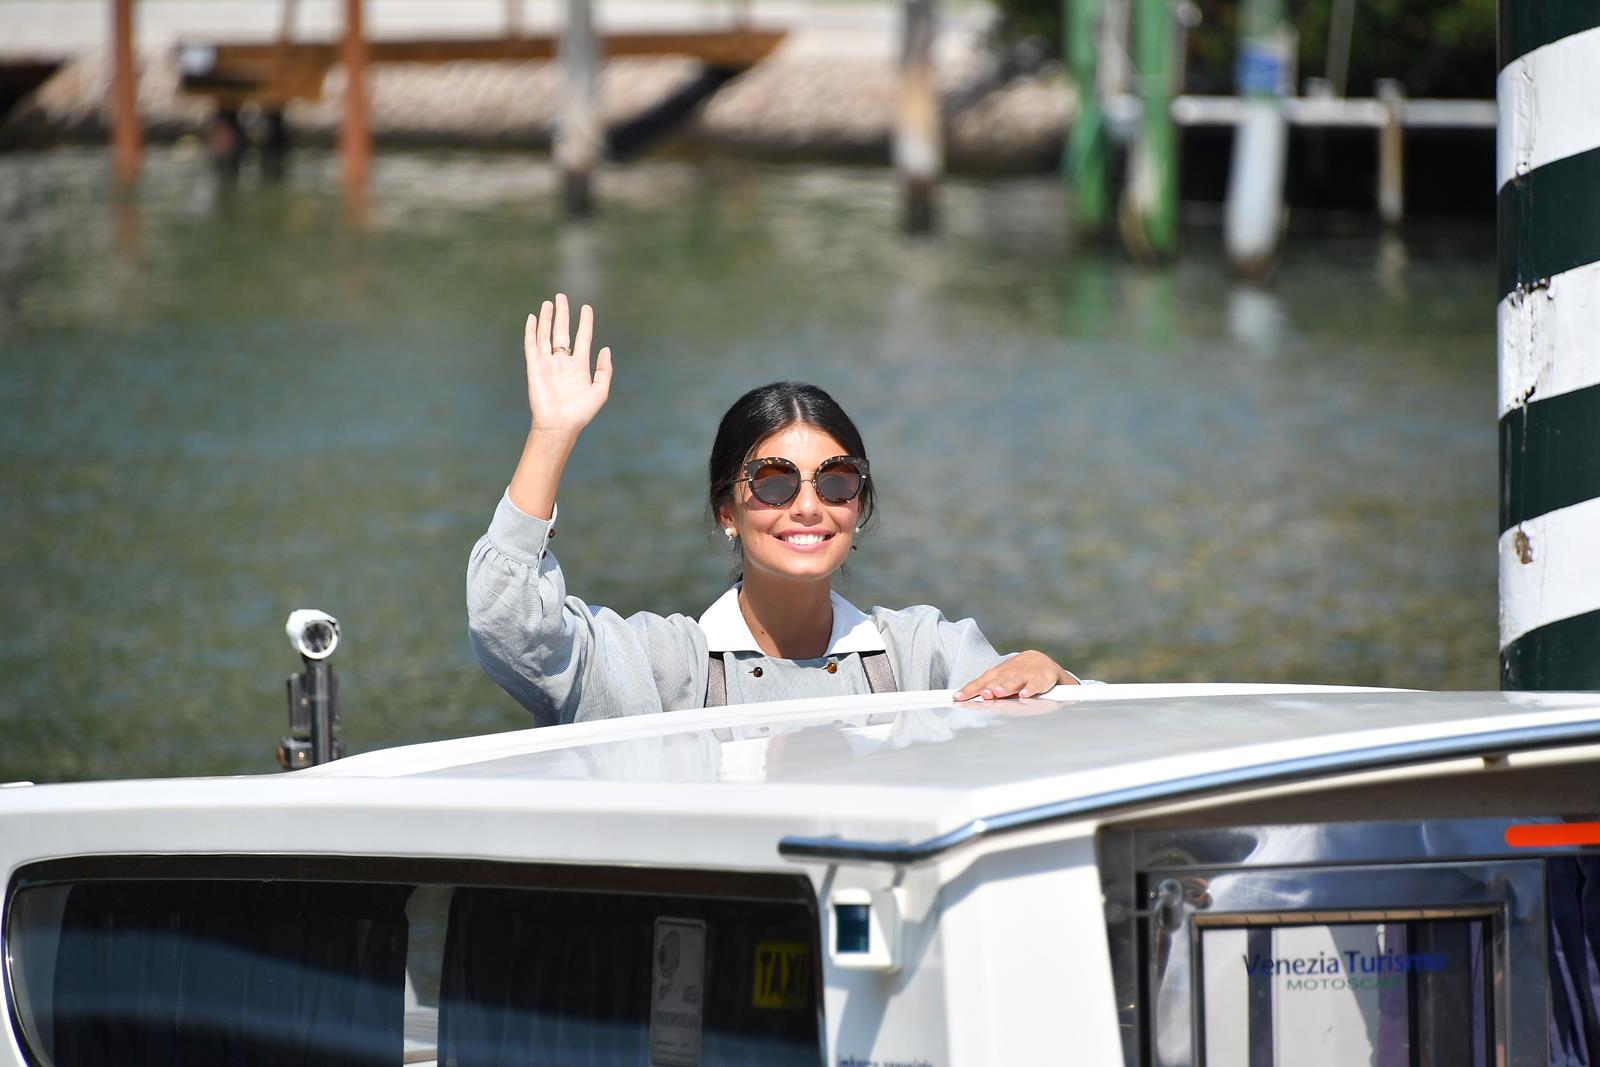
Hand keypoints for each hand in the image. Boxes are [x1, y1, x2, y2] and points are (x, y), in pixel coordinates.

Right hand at [525, 293, 611, 434]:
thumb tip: (606, 348)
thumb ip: (604, 370)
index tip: (587, 308)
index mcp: (579, 366)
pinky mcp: (534, 367)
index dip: (585, 322)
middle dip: (562, 314)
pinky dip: (531, 331)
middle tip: (561, 296)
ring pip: (546, 335)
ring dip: (547, 318)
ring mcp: (548, 363)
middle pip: (562, 331)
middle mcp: (563, 362)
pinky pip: (532, 345)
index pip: (582, 338)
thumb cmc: (580, 413)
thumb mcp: (600, 391)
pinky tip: (533, 318)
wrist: (560, 425)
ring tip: (548, 302)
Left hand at [954, 650, 1079, 700]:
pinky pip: (1034, 684)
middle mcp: (1007, 673)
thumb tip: (961, 700)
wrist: (1041, 661)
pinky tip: (1025, 694)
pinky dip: (1030, 689)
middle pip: (996, 681)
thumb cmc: (1015, 673)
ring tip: (998, 693)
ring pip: (1013, 681)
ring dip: (1005, 686)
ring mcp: (1023, 675)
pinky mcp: (1039, 678)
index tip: (958, 698)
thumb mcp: (998, 680)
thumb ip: (983, 689)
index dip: (969, 690)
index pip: (979, 682)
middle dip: (988, 688)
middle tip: (982, 695)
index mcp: (995, 675)